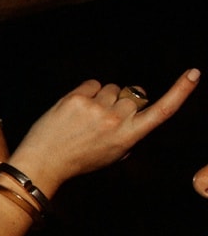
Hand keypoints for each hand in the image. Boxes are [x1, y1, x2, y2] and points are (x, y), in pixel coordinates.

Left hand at [5, 70, 197, 195]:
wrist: (44, 161)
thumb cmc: (79, 158)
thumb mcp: (113, 153)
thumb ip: (129, 131)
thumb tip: (136, 111)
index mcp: (129, 136)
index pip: (163, 111)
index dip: (181, 91)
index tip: (193, 74)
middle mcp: (117, 120)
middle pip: (133, 95)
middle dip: (122, 101)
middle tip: (102, 118)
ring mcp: (96, 108)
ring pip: (112, 88)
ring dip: (103, 97)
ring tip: (85, 117)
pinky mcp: (77, 98)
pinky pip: (93, 83)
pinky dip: (87, 92)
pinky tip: (76, 109)